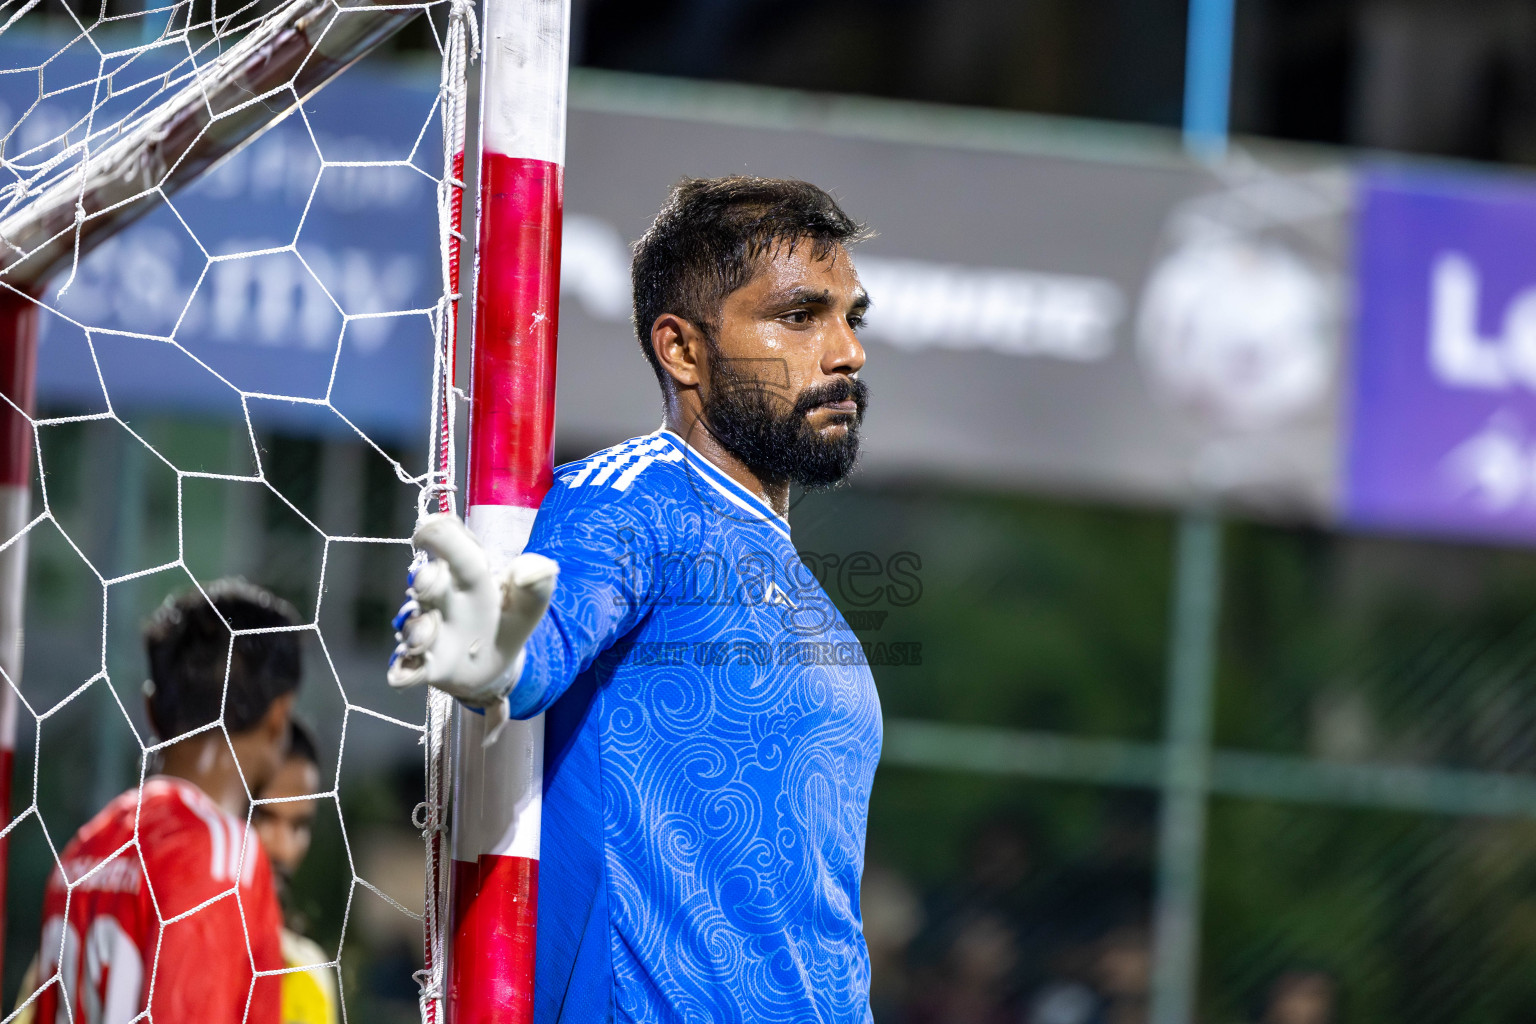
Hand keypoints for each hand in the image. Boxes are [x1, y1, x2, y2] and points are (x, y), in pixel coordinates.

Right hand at [387, 513, 557, 716]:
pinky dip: (403, 672)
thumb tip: (536, 569)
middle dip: (426, 580)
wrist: (494, 664)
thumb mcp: (528, 602)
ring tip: (429, 631)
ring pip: (413, 627)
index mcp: (467, 576)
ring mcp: (428, 633)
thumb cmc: (505, 620)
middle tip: (430, 578)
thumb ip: (537, 583)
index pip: (452, 547)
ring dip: (418, 629)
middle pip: (426, 583)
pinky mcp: (424, 667)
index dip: (439, 535)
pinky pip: (403, 670)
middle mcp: (441, 600)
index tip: (429, 531)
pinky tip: (407, 673)